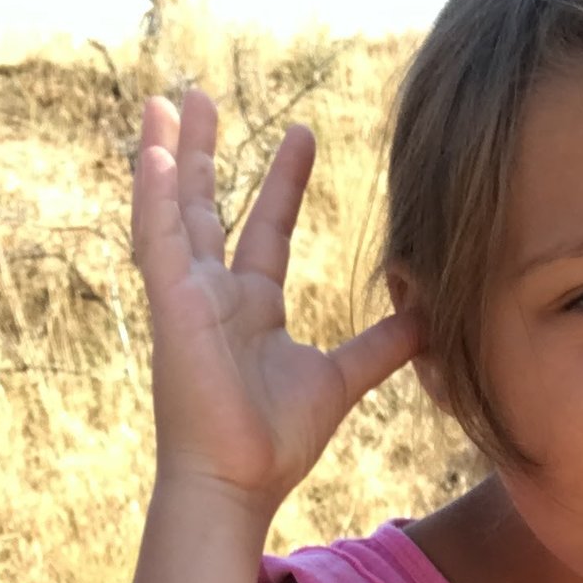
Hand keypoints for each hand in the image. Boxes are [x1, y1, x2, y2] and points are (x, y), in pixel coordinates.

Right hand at [132, 90, 421, 518]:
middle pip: (206, 207)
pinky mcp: (171, 308)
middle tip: (201, 97)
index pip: (265, 230)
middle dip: (203, 152)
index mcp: (249, 309)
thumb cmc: (274, 443)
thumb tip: (429, 316)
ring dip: (171, 157)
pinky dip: (154, 197)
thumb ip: (381, 346)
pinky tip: (154, 152)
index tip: (301, 136)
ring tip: (167, 102)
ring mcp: (187, 299)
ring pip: (174, 212)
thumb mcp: (341, 380)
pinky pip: (158, 242)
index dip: (282, 183)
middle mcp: (214, 296)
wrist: (236, 484)